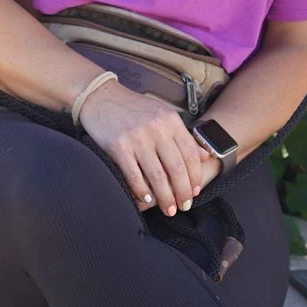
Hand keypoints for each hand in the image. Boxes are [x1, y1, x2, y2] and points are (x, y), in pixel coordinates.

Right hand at [78, 80, 209, 215]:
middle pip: (176, 169)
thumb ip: (183, 135)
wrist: (101, 97)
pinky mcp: (119, 147)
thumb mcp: (163, 114)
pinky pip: (134, 176)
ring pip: (157, 176)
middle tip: (184, 206)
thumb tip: (204, 156)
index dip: (195, 177)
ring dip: (165, 198)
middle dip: (183, 193)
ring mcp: (137, 138)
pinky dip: (142, 192)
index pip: (190, 154)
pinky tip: (147, 200)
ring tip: (169, 210)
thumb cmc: (133, 108)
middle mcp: (156, 128)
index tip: (195, 192)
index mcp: (171, 120)